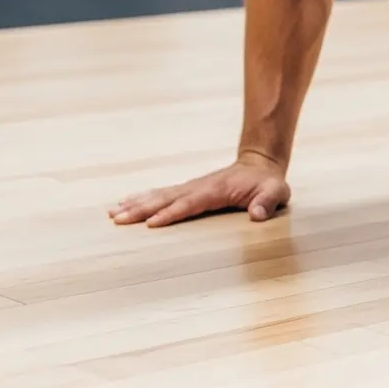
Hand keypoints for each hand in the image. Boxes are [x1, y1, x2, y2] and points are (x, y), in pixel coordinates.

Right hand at [108, 152, 290, 227]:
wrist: (260, 164)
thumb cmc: (268, 183)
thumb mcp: (276, 192)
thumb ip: (267, 202)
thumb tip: (257, 215)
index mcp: (216, 191)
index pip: (190, 204)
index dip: (171, 213)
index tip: (151, 223)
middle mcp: (198, 187)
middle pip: (166, 199)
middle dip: (141, 209)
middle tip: (117, 218)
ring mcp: (191, 187)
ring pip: (159, 196)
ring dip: (136, 204)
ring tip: (112, 213)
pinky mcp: (188, 189)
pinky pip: (162, 194)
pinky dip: (143, 198)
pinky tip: (126, 203)